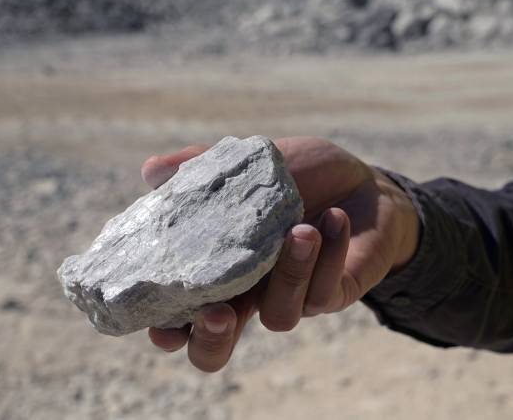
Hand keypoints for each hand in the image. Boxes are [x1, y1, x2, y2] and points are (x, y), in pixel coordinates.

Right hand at [142, 136, 418, 371]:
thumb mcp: (250, 164)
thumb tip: (151, 171)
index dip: (164, 327)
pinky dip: (329, 254)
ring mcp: (292, 299)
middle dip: (211, 339)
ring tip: (301, 229)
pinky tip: (334, 217)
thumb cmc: (299, 176)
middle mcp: (250, 294)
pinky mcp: (333, 295)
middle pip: (215, 348)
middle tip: (218, 313)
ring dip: (289, 274)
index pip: (180, 312)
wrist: (362, 185)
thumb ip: (201, 167)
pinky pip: (324, 292)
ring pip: (279, 317)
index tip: (157, 325)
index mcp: (219, 270)